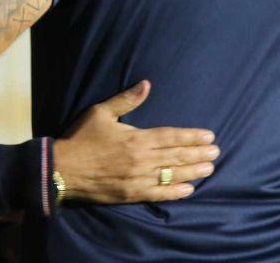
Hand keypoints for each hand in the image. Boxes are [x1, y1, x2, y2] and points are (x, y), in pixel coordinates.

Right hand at [52, 80, 217, 203]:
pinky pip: (159, 194)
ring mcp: (138, 179)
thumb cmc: (81, 138)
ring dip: (193, 172)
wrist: (63, 169)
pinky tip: (189, 189)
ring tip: (209, 168)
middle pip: (176, 156)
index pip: (171, 136)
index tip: (209, 137)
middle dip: (198, 154)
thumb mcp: (101, 112)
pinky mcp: (131, 194)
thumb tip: (147, 84)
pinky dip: (175, 192)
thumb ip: (126, 100)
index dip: (192, 137)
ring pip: (172, 175)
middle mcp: (142, 159)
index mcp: (137, 138)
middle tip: (216, 152)